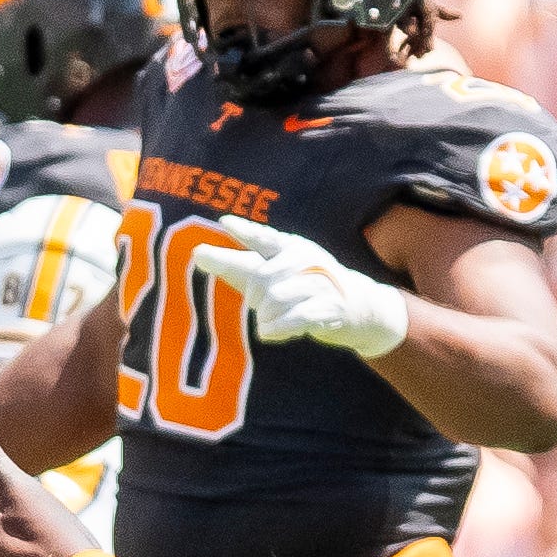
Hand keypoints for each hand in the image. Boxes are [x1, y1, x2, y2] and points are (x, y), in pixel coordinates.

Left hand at [189, 216, 408, 355]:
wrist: (359, 307)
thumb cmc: (304, 287)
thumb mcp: (274, 272)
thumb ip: (239, 264)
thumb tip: (198, 253)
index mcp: (291, 246)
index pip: (265, 239)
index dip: (246, 231)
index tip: (224, 223)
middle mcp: (306, 259)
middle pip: (262, 276)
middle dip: (253, 296)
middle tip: (259, 306)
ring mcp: (320, 282)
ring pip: (276, 298)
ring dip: (265, 316)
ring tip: (267, 322)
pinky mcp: (330, 308)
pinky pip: (296, 318)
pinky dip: (277, 328)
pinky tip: (268, 333)